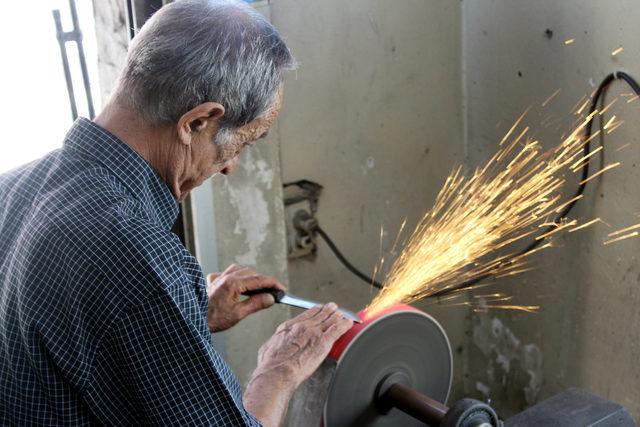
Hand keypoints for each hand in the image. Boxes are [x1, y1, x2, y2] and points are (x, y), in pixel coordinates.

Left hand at [206, 264, 285, 331]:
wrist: (191, 320)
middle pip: (251, 273)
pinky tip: (236, 285)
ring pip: (239, 270)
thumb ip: (256, 304)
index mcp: (233, 283)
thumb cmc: (212, 319)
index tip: (282, 289)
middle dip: (263, 281)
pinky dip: (234, 276)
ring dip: (249, 277)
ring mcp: (218, 278)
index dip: (273, 284)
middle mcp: (226, 277)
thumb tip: (270, 298)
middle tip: (271, 292)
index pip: (259, 280)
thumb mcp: (238, 314)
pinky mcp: (212, 282)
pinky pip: (226, 273)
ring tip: (256, 288)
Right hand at [243, 304, 352, 426]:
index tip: (318, 309)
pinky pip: (337, 330)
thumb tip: (273, 345)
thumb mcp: (268, 348)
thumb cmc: (271, 364)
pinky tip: (348, 323)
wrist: (277, 371)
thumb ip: (275, 343)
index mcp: (289, 327)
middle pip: (319, 315)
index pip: (306, 315)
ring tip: (341, 314)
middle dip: (327, 310)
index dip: (314, 311)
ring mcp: (313, 333)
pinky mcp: (323, 342)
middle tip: (333, 307)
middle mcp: (302, 327)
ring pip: (329, 320)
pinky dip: (344, 325)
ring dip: (337, 316)